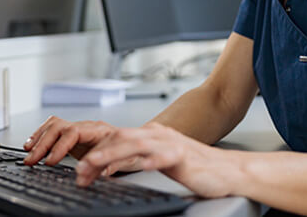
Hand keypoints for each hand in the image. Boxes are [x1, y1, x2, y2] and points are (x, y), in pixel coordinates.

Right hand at [23, 116, 139, 172]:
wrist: (136, 141)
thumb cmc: (130, 149)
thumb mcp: (122, 160)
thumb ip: (104, 167)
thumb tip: (85, 176)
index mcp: (99, 130)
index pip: (74, 132)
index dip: (60, 146)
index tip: (50, 161)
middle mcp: (87, 126)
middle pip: (60, 126)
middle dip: (43, 143)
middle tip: (32, 160)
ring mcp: (80, 128)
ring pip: (55, 124)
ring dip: (39, 137)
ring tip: (28, 151)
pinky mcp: (74, 134)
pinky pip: (54, 127)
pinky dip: (41, 134)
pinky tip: (32, 144)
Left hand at [76, 122, 236, 197]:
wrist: (227, 169)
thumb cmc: (196, 167)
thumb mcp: (162, 159)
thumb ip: (142, 158)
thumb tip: (114, 166)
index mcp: (153, 134)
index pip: (118, 138)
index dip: (96, 151)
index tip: (80, 169)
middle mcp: (159, 135)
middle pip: (121, 138)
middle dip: (97, 153)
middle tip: (79, 171)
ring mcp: (171, 143)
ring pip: (136, 145)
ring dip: (113, 155)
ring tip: (95, 166)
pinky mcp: (183, 155)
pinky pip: (163, 156)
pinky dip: (148, 161)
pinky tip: (138, 167)